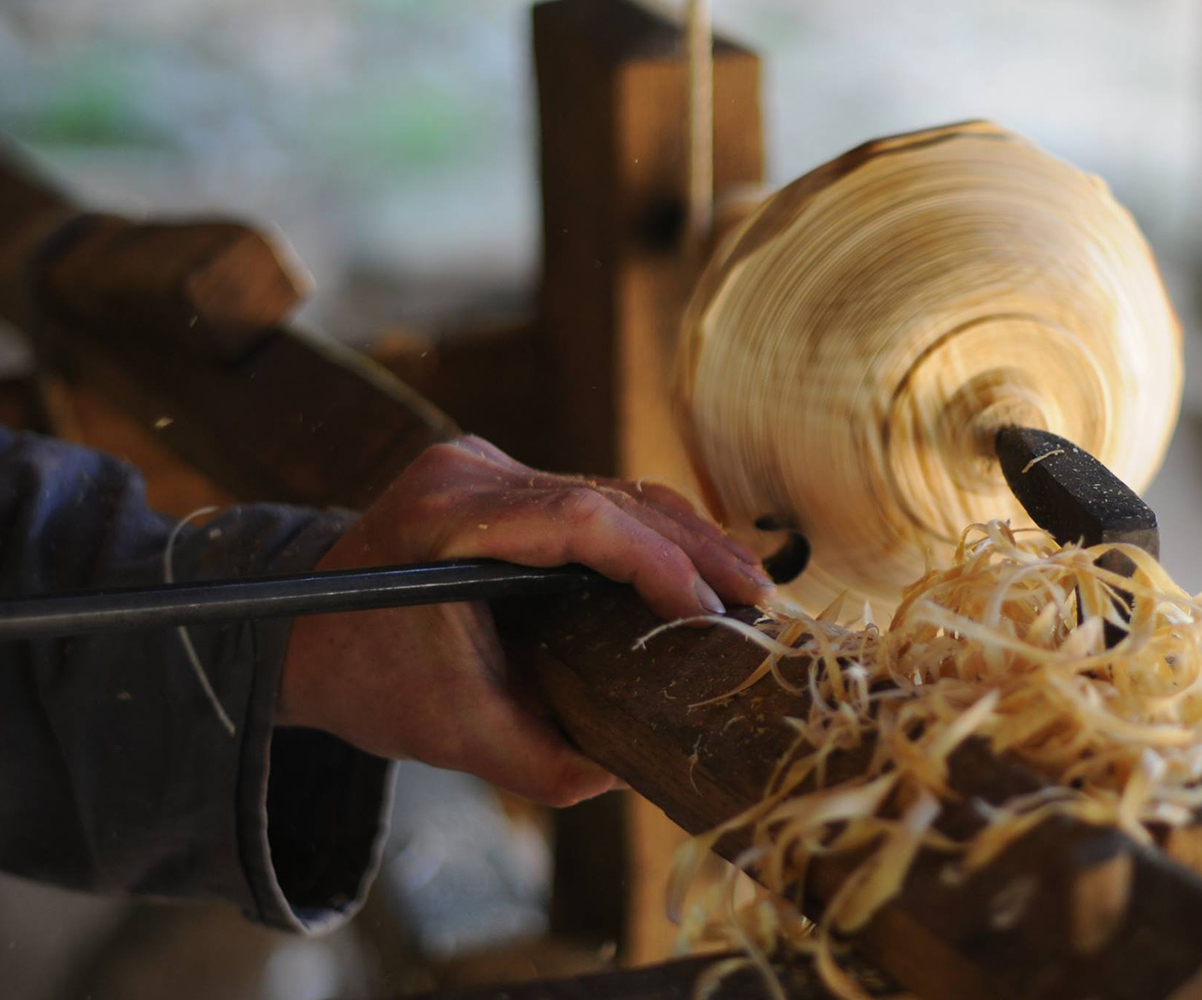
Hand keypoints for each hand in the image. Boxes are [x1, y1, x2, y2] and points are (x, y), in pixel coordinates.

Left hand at [278, 435, 772, 806]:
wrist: (297, 632)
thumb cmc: (368, 679)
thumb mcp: (451, 736)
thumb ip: (543, 762)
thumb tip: (632, 765)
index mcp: (448, 518)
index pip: (582, 520)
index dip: (658, 563)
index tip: (707, 616)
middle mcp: (469, 469)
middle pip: (614, 494)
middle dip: (696, 548)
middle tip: (759, 600)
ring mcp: (485, 462)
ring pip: (615, 490)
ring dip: (685, 539)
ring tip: (745, 589)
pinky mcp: (502, 473)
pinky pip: (596, 496)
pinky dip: (651, 536)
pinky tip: (696, 571)